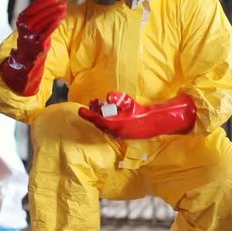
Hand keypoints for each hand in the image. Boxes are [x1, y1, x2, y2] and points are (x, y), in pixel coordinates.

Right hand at [0, 0, 66, 95]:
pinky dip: (53, 25)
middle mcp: (24, 29)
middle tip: (61, 3)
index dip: (44, 2)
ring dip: (54, 14)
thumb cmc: (30, 43)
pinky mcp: (38, 46)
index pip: (33, 8)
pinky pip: (46, 33)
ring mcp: (30, 37)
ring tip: (63, 9)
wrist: (24, 63)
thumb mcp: (30, 26)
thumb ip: (36, 13)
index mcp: (21, 21)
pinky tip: (60, 19)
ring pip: (43, 22)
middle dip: (51, 7)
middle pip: (39, 14)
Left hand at [79, 92, 196, 138]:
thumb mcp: (130, 102)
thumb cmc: (140, 112)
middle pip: (98, 122)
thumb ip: (119, 98)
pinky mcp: (120, 135)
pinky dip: (105, 120)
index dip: (88, 115)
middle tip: (93, 103)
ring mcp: (117, 134)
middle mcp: (114, 131)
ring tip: (99, 105)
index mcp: (115, 123)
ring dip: (99, 116)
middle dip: (94, 113)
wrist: (151, 124)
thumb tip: (108, 95)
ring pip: (103, 125)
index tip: (80, 110)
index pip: (97, 119)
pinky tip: (108, 113)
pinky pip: (108, 128)